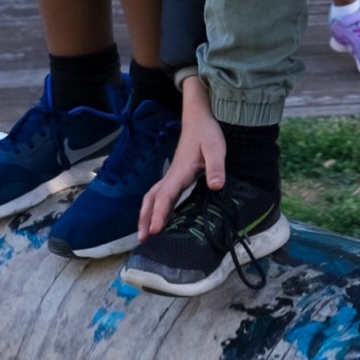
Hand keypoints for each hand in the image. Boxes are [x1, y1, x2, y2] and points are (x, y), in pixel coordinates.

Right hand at [138, 81, 225, 236]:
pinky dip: (153, 208)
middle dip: (145, 219)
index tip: (154, 230)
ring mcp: (171, 176)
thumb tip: (216, 186)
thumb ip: (216, 167)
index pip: (166, 196)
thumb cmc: (207, 134)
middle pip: (152, 199)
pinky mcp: (174, 176)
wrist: (199, 119)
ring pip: (152, 197)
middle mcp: (171, 176)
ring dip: (146, 214)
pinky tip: (158, 217)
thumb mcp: (216, 149)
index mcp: (179, 172)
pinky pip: (159, 195)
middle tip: (142, 239)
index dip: (159, 214)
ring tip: (144, 234)